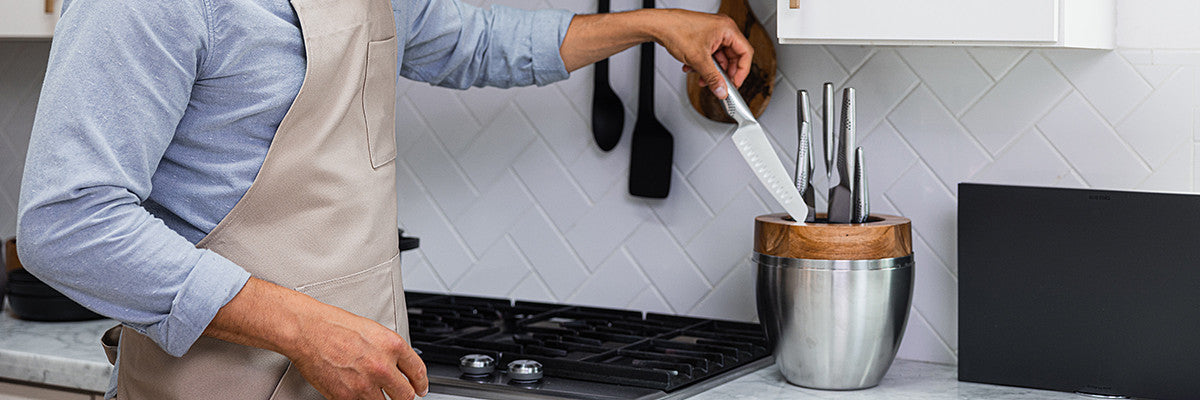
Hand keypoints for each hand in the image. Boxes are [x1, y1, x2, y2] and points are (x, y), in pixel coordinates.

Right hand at [204, 278, 428, 399]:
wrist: (308, 330)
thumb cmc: (334, 325)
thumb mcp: (373, 330)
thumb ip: (389, 349)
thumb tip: (398, 365)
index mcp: (393, 346)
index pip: (418, 372)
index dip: (421, 383)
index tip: (421, 388)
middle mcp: (382, 366)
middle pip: (406, 395)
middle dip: (404, 396)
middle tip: (401, 395)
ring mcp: (365, 384)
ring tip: (374, 392)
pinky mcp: (347, 396)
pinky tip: (357, 393)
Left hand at [652, 9, 752, 98]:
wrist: (658, 25)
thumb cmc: (676, 30)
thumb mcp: (698, 60)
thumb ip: (713, 78)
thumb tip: (721, 90)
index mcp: (727, 29)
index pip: (745, 53)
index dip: (741, 72)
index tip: (734, 84)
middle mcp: (722, 29)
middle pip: (732, 57)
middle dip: (722, 73)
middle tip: (718, 84)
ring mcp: (713, 33)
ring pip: (719, 58)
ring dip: (711, 70)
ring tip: (701, 78)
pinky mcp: (704, 37)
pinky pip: (710, 54)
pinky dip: (703, 64)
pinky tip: (692, 68)